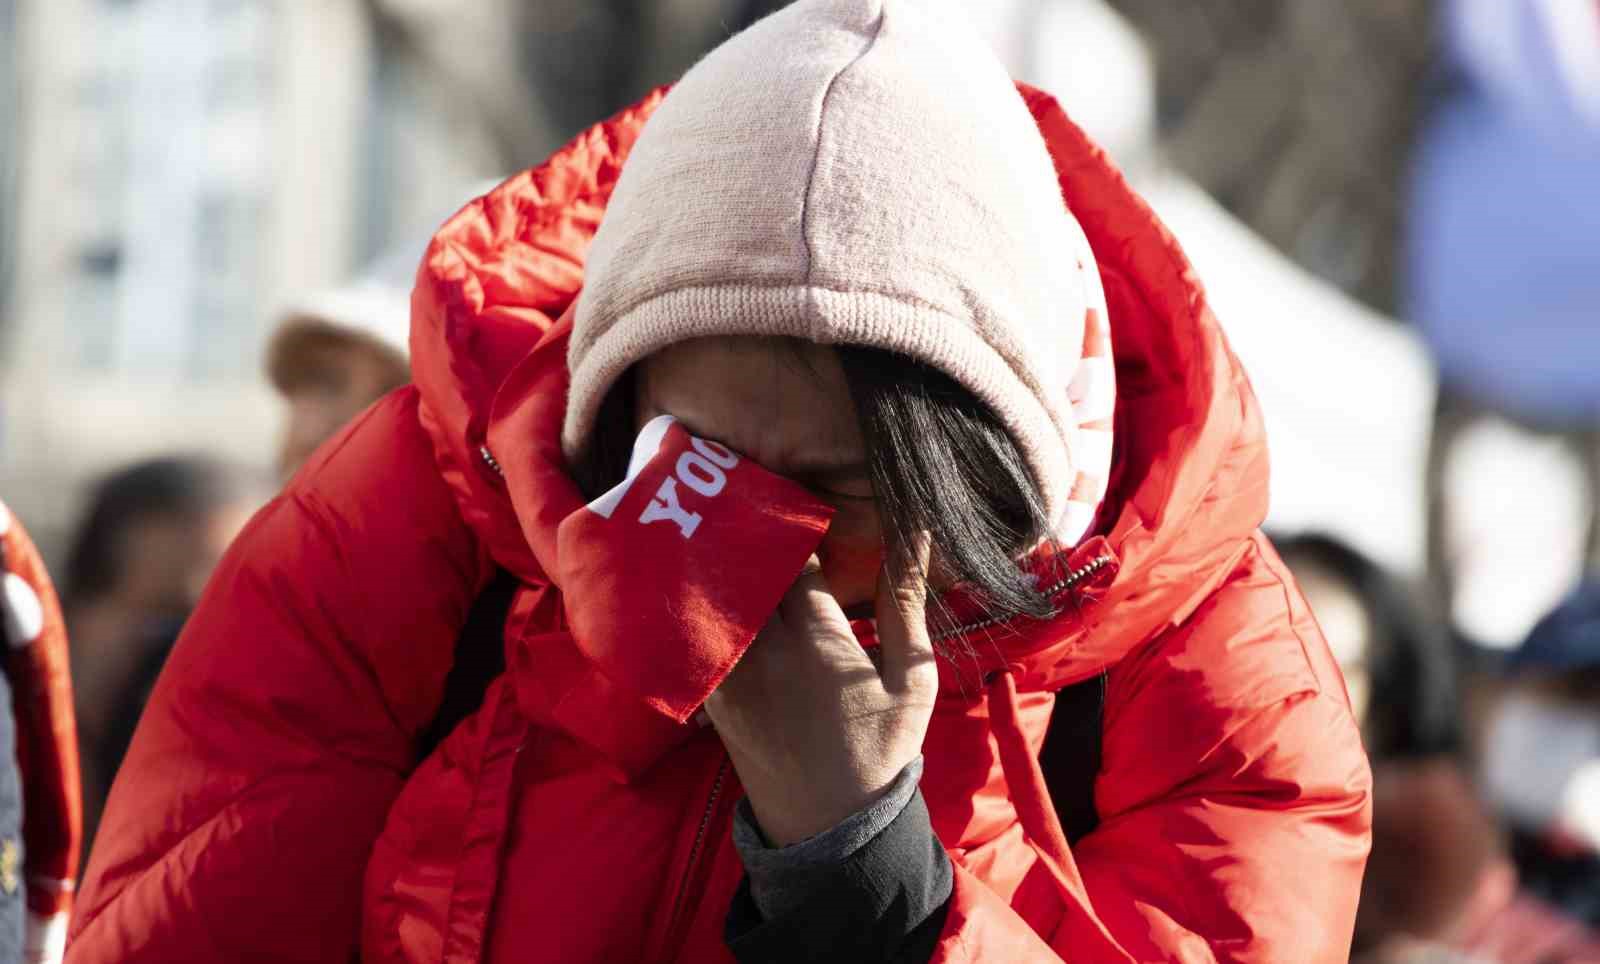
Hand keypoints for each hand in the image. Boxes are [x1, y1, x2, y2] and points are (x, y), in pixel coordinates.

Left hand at [703, 538, 935, 846]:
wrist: (830, 825)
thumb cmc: (881, 748)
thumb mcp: (912, 679)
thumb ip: (905, 603)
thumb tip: (917, 532)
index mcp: (818, 639)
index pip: (792, 553)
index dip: (795, 524)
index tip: (803, 510)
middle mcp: (766, 650)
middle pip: (746, 567)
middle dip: (754, 538)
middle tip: (761, 511)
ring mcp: (732, 673)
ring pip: (716, 597)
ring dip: (726, 568)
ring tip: (735, 542)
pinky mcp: (713, 695)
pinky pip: (699, 637)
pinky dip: (707, 610)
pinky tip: (717, 595)